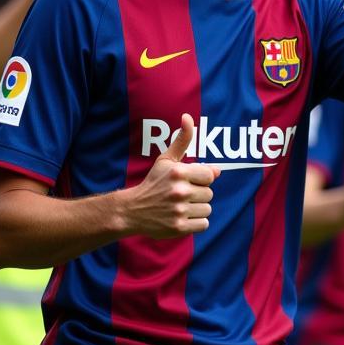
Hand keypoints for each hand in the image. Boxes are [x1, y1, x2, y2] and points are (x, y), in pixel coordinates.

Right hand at [124, 114, 219, 238]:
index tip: (189, 181)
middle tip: (182, 195)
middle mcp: (180, 191)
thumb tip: (188, 117)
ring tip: (182, 206)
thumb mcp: (166, 159)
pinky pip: (204, 224)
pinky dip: (197, 222)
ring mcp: (179, 210)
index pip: (210, 176)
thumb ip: (181, 140)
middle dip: (198, 194)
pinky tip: (183, 217)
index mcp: (178, 172)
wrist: (133, 210)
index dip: (202, 179)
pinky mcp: (179, 227)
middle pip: (209, 193)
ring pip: (207, 209)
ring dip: (197, 209)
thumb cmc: (153, 183)